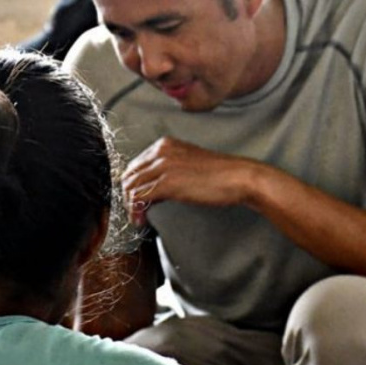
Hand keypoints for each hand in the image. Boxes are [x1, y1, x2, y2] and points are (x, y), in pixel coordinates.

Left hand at [121, 137, 260, 224]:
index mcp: (164, 144)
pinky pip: (140, 197)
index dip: (131, 185)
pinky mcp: (168, 183)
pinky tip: (143, 220)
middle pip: (129, 176)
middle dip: (127, 196)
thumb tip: (154, 189)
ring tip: (139, 219)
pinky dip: (137, 210)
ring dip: (130, 206)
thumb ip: (170, 169)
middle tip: (135, 212)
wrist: (238, 177)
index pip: (135, 165)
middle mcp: (160, 151)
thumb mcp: (188, 163)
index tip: (136, 201)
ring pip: (130, 187)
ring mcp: (163, 166)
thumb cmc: (220, 175)